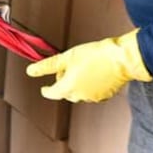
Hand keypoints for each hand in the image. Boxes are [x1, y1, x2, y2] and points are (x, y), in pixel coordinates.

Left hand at [26, 29, 152, 102]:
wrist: (121, 59)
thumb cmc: (95, 55)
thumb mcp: (66, 57)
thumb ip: (47, 65)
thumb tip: (31, 70)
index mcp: (69, 88)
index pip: (52, 93)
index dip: (46, 90)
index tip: (44, 88)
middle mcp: (81, 96)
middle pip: (66, 93)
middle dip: (63, 83)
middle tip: (66, 67)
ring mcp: (94, 97)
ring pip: (79, 93)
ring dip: (76, 84)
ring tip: (81, 67)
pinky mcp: (106, 95)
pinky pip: (92, 92)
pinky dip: (88, 85)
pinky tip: (92, 72)